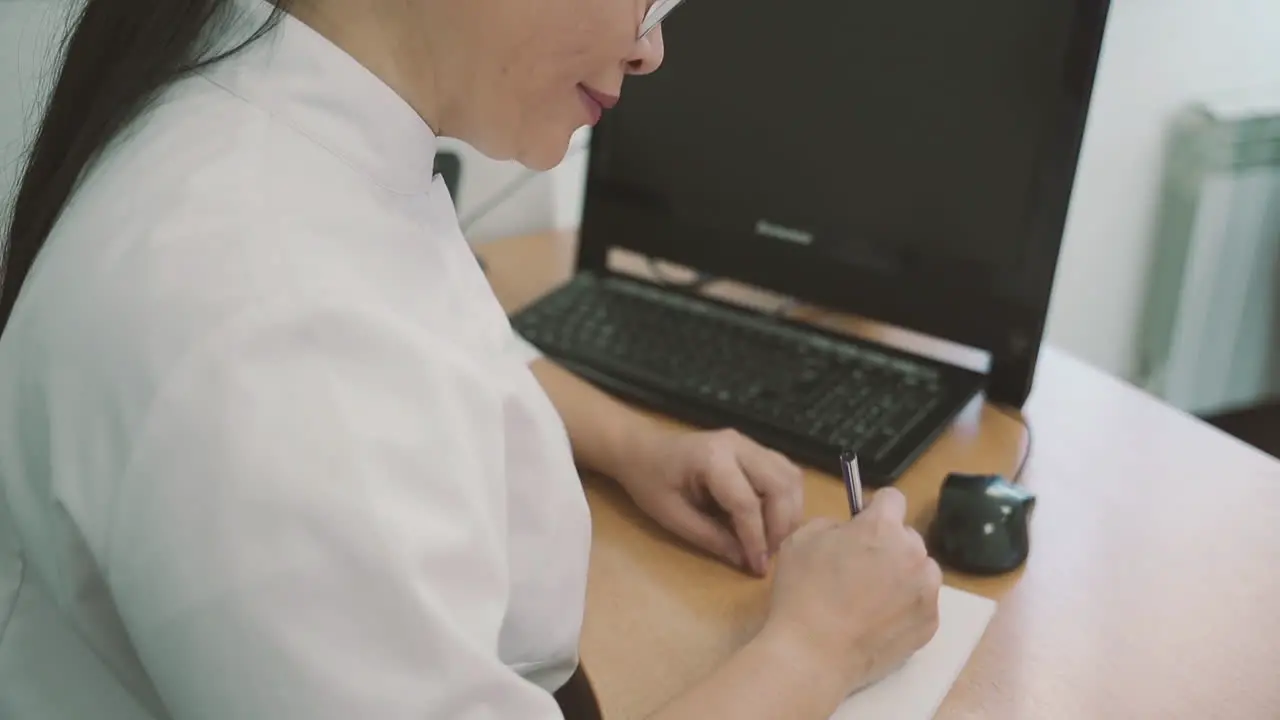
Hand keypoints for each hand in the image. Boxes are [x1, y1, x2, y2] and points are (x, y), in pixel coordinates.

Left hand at [614, 427, 804, 575]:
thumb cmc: (649, 481)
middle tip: (769, 555)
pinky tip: (776, 521)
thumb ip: (710, 537)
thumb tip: (745, 561)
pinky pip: (785, 472)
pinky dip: (788, 499)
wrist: (641, 449)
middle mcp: (738, 444)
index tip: (758, 567)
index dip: (756, 539)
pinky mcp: (755, 449)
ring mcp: (749, 443)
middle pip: (780, 485)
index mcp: (711, 458)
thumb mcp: (672, 516)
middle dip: (781, 526)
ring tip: (774, 541)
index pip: (747, 502)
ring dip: (790, 512)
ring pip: (790, 477)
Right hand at [762, 487, 941, 693]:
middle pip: (907, 536)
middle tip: (860, 568)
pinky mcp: (930, 623)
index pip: (892, 498)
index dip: (874, 508)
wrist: (813, 654)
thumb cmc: (802, 593)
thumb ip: (834, 524)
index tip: (862, 524)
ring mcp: (926, 591)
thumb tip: (850, 531)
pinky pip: (921, 602)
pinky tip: (878, 620)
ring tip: (872, 598)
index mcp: (882, 527)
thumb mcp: (802, 539)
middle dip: (888, 545)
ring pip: (920, 570)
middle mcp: (913, 553)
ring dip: (902, 574)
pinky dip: (905, 606)